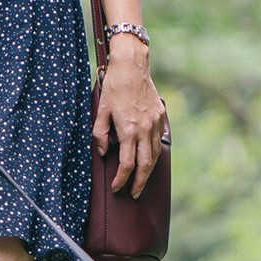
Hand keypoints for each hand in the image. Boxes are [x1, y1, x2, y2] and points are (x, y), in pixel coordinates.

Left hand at [93, 38, 165, 198]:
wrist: (132, 65)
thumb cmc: (114, 86)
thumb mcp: (101, 110)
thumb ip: (100, 134)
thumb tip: (103, 152)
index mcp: (128, 130)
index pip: (126, 164)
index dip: (121, 180)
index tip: (116, 188)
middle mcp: (144, 130)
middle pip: (145, 165)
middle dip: (139, 183)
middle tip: (134, 194)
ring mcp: (155, 124)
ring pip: (155, 155)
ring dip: (148, 171)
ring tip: (141, 180)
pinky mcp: (160, 117)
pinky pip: (158, 141)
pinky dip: (154, 153)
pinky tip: (148, 158)